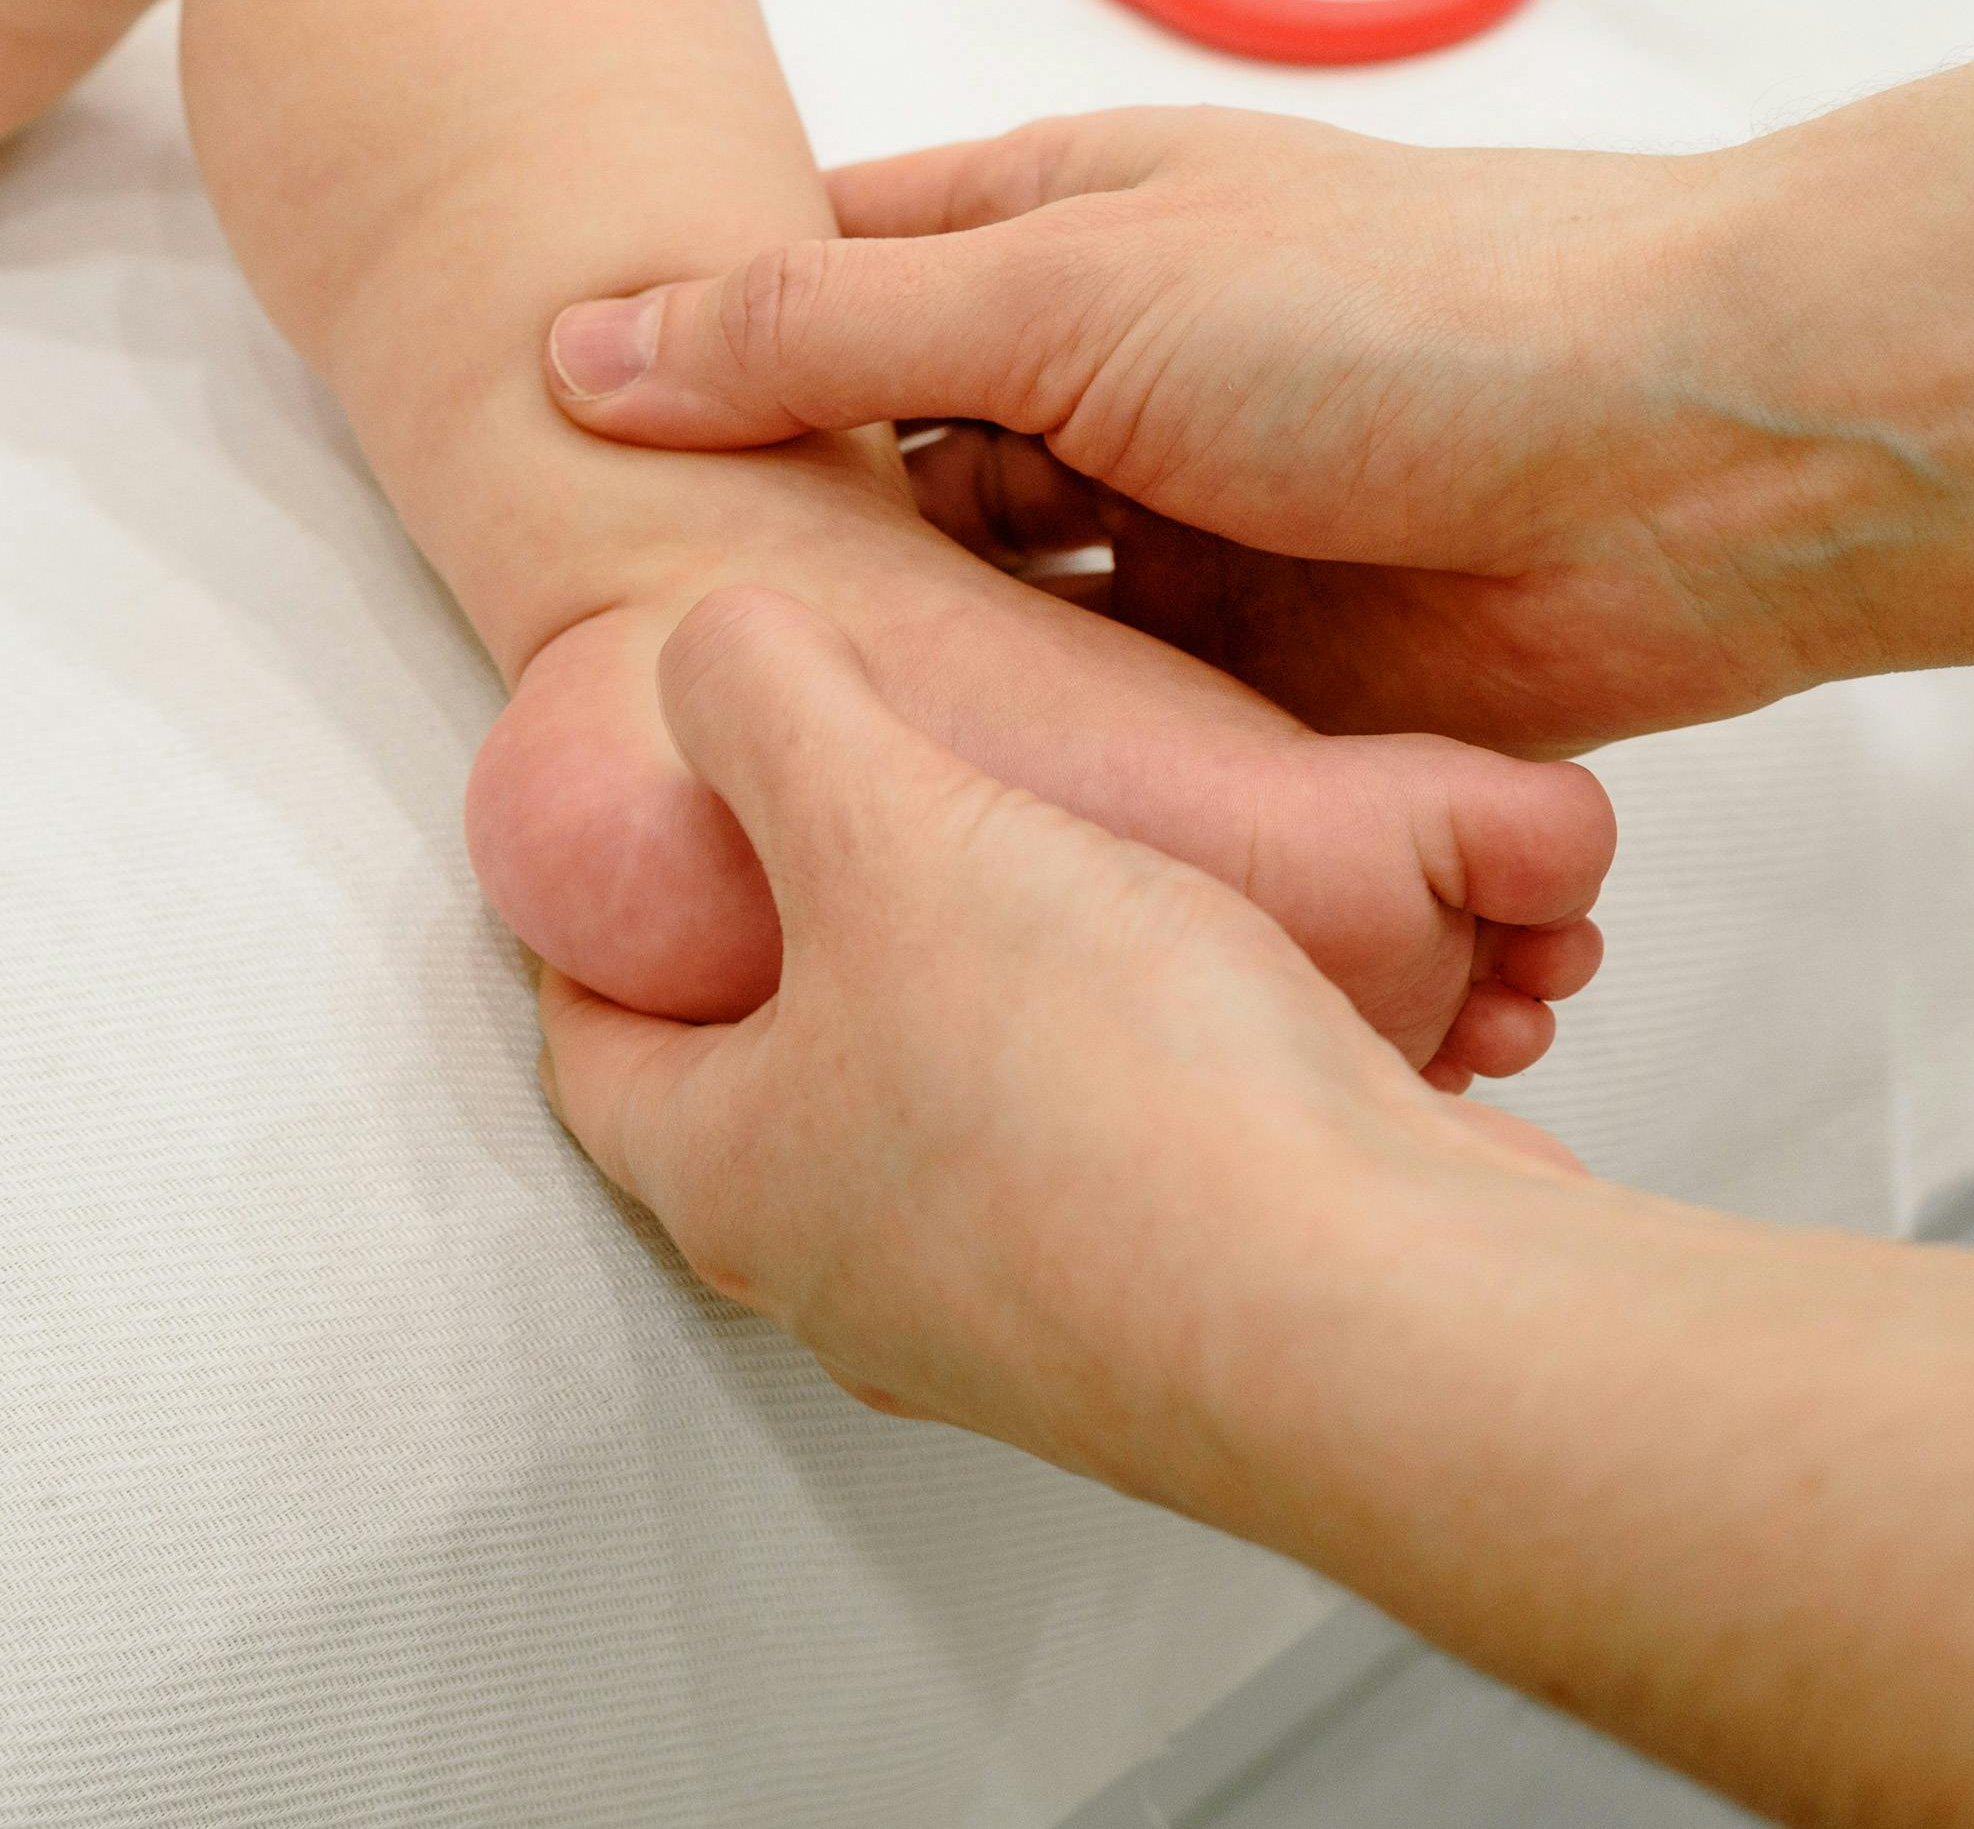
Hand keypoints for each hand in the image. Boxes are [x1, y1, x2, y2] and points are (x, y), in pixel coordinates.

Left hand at [535, 585, 1572, 1497]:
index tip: (625, 849)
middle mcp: (863, 1280)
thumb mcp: (886, 824)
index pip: (595, 1053)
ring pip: (959, 1132)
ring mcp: (1029, 1324)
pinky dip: (1137, 1069)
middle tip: (826, 849)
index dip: (592, 929)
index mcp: (739, 1182)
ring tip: (1025, 889)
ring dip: (987, 1011)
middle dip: (800, 964)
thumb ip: (773, 709)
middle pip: (777, 1094)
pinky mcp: (1183, 1324)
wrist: (1382, 1315)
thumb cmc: (1108, 1095)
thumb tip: (707, 649)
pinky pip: (1124, 1169)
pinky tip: (1199, 984)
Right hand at [544, 109, 1818, 756]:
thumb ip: (819, 333)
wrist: (1693, 464)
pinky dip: (1022, 772)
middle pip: (875, 476)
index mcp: (1044, 235)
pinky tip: (909, 824)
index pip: (811, 285)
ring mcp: (1168, 541)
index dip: (688, 362)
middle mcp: (1090, 385)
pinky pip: (1092, 740)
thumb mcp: (1062, 291)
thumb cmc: (1393, 316)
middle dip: (775, 553)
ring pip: (974, 624)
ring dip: (896, 676)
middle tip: (612, 661)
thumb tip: (577, 354)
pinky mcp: (1244, 692)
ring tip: (727, 766)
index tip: (547, 470)